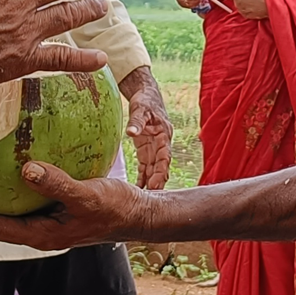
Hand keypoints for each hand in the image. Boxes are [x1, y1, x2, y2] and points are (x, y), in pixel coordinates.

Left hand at [0, 161, 151, 250]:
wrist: (138, 214)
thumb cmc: (115, 207)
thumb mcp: (87, 194)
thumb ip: (57, 183)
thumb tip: (25, 169)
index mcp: (39, 236)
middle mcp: (37, 233)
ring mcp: (44, 224)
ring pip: (5, 212)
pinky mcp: (53, 212)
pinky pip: (23, 201)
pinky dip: (10, 186)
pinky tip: (12, 162)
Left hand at [118, 65, 170, 189]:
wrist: (146, 95)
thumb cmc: (145, 101)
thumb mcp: (140, 109)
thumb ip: (136, 122)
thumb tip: (130, 132)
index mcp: (164, 135)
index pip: (165, 156)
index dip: (161, 170)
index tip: (157, 184)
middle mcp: (161, 144)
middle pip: (161, 166)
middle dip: (157, 181)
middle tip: (150, 197)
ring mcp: (154, 149)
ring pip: (154, 169)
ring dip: (150, 183)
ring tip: (144, 199)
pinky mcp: (146, 150)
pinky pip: (146, 167)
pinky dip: (143, 178)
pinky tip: (137, 190)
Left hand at [231, 0, 267, 19]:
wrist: (269, 4)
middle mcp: (238, 4)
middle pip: (235, 0)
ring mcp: (243, 10)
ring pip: (240, 7)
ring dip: (243, 4)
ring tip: (250, 0)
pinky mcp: (248, 15)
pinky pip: (244, 13)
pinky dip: (247, 10)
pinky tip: (252, 6)